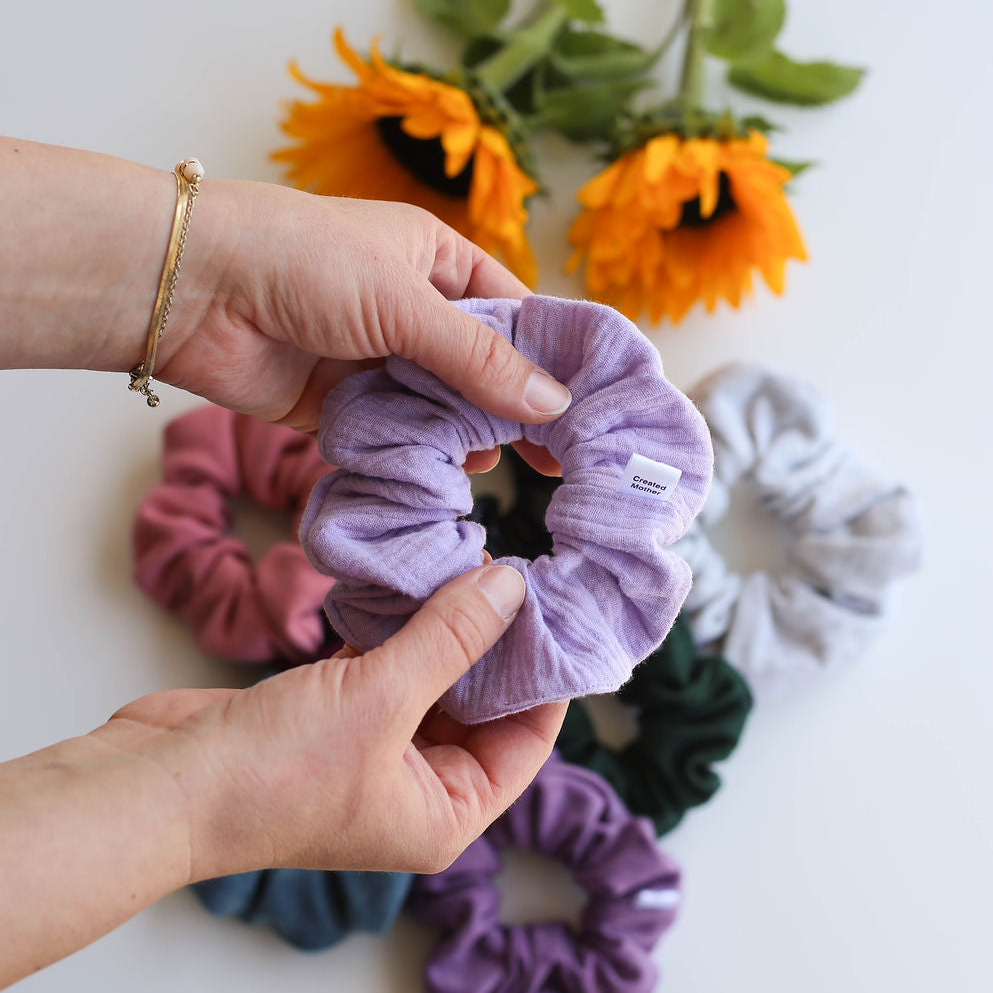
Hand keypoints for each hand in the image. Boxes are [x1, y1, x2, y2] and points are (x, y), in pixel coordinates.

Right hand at [96, 564, 564, 876]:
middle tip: (512, 573)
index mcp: (445, 812)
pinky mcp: (336, 712)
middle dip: (492, 642)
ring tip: (468, 564)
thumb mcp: (379, 701)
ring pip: (431, 677)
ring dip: (444, 626)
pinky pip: (386, 663)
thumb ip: (449, 640)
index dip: (547, 678)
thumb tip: (511, 588)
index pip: (527, 741)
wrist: (158, 785)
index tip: (559, 613)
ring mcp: (374, 747)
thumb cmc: (273, 775)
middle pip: (481, 703)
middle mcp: (417, 785)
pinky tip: (411, 581)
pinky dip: (397, 626)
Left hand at [159, 186, 569, 452]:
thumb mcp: (405, 302)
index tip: (584, 404)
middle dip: (509, 407)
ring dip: (460, 434)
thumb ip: (479, 359)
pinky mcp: (338, 405)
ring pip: (437, 405)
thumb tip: (553, 405)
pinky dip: (414, 452)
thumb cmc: (301, 261)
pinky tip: (440, 474)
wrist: (189, 290)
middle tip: (553, 456)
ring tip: (493, 465)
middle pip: (478, 366)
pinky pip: (392, 433)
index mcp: (434, 261)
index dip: (548, 356)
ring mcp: (373, 359)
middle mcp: (408, 310)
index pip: (511, 311)